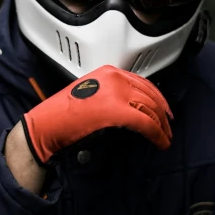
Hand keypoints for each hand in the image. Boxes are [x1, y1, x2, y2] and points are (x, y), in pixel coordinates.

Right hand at [22, 65, 172, 165]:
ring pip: (150, 108)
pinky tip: (160, 142)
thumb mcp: (91, 94)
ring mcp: (116, 93)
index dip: (158, 98)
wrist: (46, 126)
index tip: (164, 110)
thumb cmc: (62, 115)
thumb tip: (132, 108)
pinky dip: (156, 134)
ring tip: (165, 138)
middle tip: (168, 127)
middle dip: (163, 113)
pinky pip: (145, 122)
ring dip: (162, 126)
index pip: (142, 83)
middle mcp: (115, 78)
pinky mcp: (117, 111)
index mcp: (108, 72)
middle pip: (150, 95)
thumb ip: (112, 96)